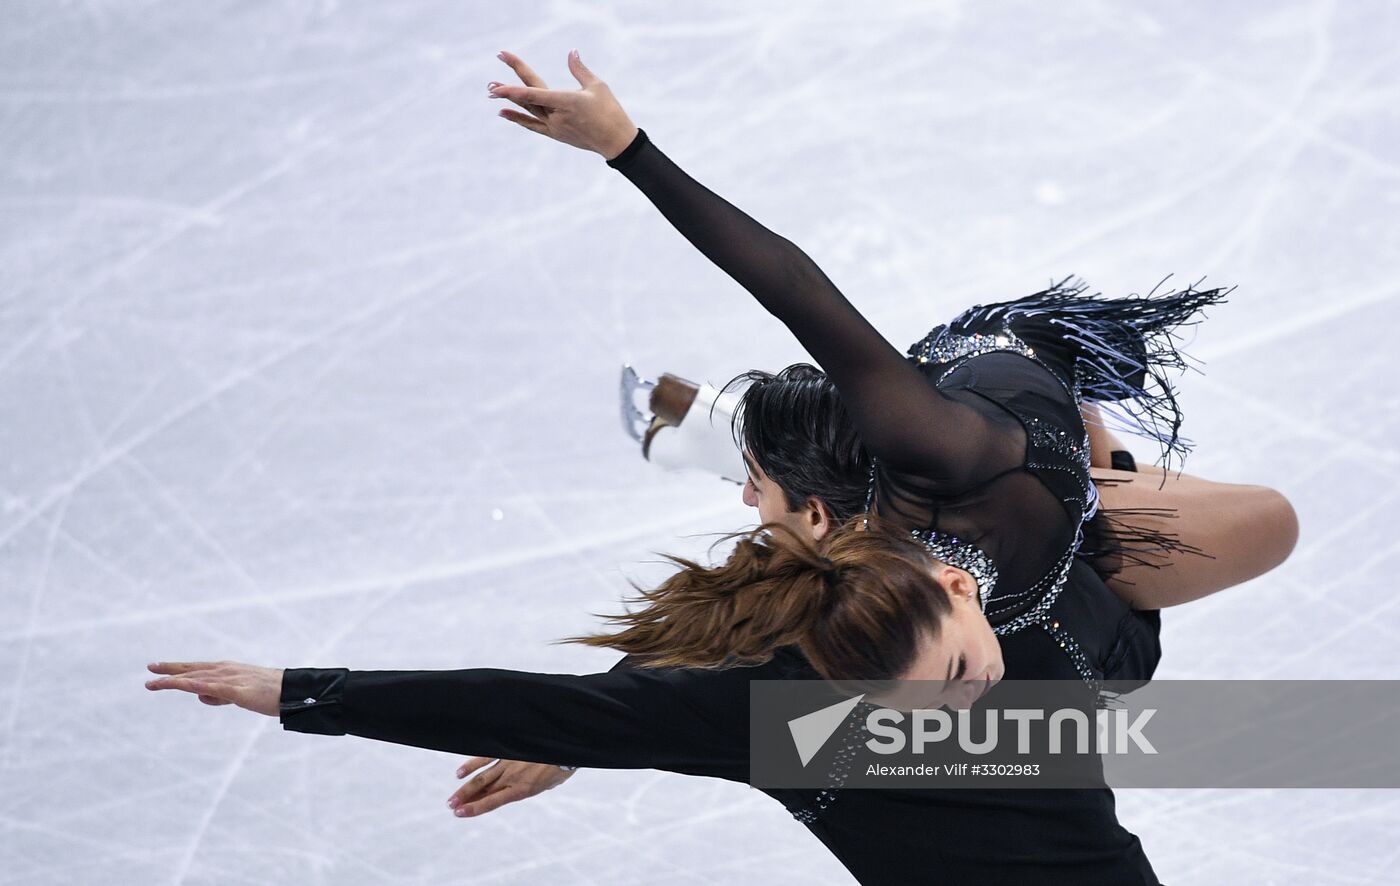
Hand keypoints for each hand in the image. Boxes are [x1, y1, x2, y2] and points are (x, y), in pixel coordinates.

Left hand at [145, 661, 282, 716]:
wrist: (293, 691)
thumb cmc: (268, 693)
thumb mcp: (238, 694)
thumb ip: (218, 695)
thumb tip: (199, 696)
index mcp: (226, 670)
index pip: (195, 668)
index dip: (175, 667)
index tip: (156, 667)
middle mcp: (225, 670)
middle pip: (192, 670)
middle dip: (169, 670)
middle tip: (149, 670)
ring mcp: (231, 679)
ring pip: (198, 679)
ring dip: (176, 680)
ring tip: (156, 683)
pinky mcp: (238, 690)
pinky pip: (214, 688)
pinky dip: (198, 687)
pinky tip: (185, 688)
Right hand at [446, 756, 575, 817]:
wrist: (566, 746)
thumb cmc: (562, 766)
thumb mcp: (550, 783)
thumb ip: (535, 786)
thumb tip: (528, 785)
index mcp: (522, 789)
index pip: (492, 802)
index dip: (475, 808)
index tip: (459, 813)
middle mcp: (511, 777)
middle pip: (483, 790)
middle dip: (465, 799)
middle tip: (451, 806)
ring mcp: (508, 762)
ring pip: (482, 776)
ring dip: (465, 787)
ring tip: (451, 797)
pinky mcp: (508, 750)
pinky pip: (487, 757)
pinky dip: (473, 764)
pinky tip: (460, 771)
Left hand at [488, 50, 638, 159]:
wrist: (616, 142)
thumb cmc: (610, 111)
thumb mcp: (597, 86)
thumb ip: (580, 69)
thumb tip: (571, 52)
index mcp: (565, 101)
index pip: (532, 91)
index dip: (514, 80)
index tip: (501, 72)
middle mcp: (556, 116)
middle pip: (527, 99)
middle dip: (507, 90)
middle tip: (489, 83)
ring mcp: (555, 127)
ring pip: (527, 111)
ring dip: (509, 102)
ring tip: (491, 93)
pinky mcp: (556, 135)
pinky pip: (533, 125)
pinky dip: (518, 118)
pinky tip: (504, 112)